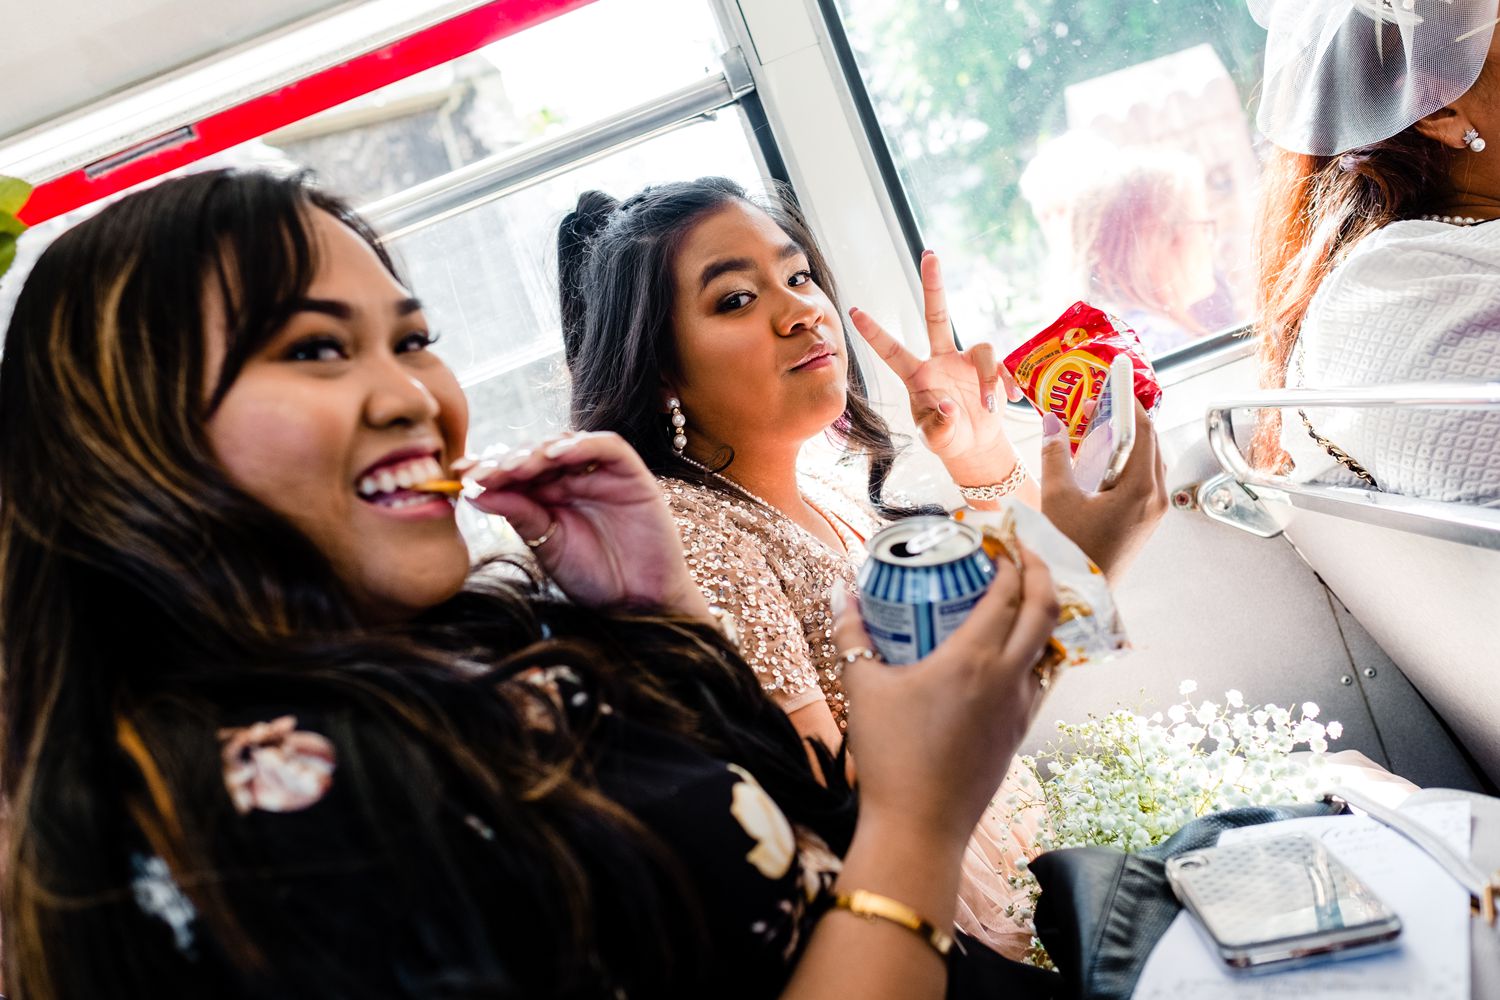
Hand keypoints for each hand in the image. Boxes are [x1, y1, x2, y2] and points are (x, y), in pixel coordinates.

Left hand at [464, 432, 708, 615]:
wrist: (638, 603)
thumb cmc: (594, 578)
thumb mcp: (547, 545)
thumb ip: (519, 515)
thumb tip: (474, 490)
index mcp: (548, 495)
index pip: (515, 471)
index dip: (488, 468)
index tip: (458, 475)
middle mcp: (573, 478)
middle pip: (536, 452)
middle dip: (507, 460)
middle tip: (484, 473)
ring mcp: (601, 473)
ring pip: (566, 443)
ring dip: (537, 451)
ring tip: (514, 467)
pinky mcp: (630, 473)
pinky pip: (607, 446)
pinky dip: (581, 445)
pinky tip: (554, 455)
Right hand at [831, 545, 1056, 847]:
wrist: (919, 828)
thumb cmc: (889, 756)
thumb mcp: (861, 687)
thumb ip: (852, 634)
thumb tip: (842, 593)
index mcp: (973, 660)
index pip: (1008, 592)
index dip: (1008, 558)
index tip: (995, 539)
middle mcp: (1008, 678)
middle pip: (1046, 610)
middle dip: (1040, 572)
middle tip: (1021, 552)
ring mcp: (1019, 708)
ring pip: (1049, 646)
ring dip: (1041, 613)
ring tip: (1019, 596)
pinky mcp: (1019, 732)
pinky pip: (1038, 678)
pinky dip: (1033, 651)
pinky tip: (1008, 651)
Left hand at [849, 251, 1022, 478]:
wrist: (975, 446)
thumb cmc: (947, 438)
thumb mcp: (937, 439)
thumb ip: (939, 427)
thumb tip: (950, 408)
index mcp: (918, 376)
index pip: (892, 351)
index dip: (874, 332)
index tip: (853, 311)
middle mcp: (940, 360)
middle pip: (936, 316)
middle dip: (933, 284)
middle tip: (929, 254)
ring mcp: (966, 361)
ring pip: (983, 350)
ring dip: (989, 379)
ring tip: (989, 406)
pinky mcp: (991, 369)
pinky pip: (1002, 367)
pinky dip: (1005, 385)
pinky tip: (1008, 401)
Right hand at [1038, 400, 1167, 579]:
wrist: (1078, 595)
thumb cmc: (1068, 550)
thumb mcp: (1057, 498)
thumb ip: (1055, 455)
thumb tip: (1050, 420)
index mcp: (1139, 490)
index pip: (1143, 431)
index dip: (1129, 402)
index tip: (1116, 382)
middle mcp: (1155, 498)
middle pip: (1149, 443)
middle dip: (1126, 419)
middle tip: (1097, 404)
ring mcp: (1154, 512)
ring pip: (1148, 461)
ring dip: (1126, 441)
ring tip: (1097, 429)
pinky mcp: (1146, 521)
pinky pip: (1143, 479)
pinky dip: (1126, 462)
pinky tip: (1100, 462)